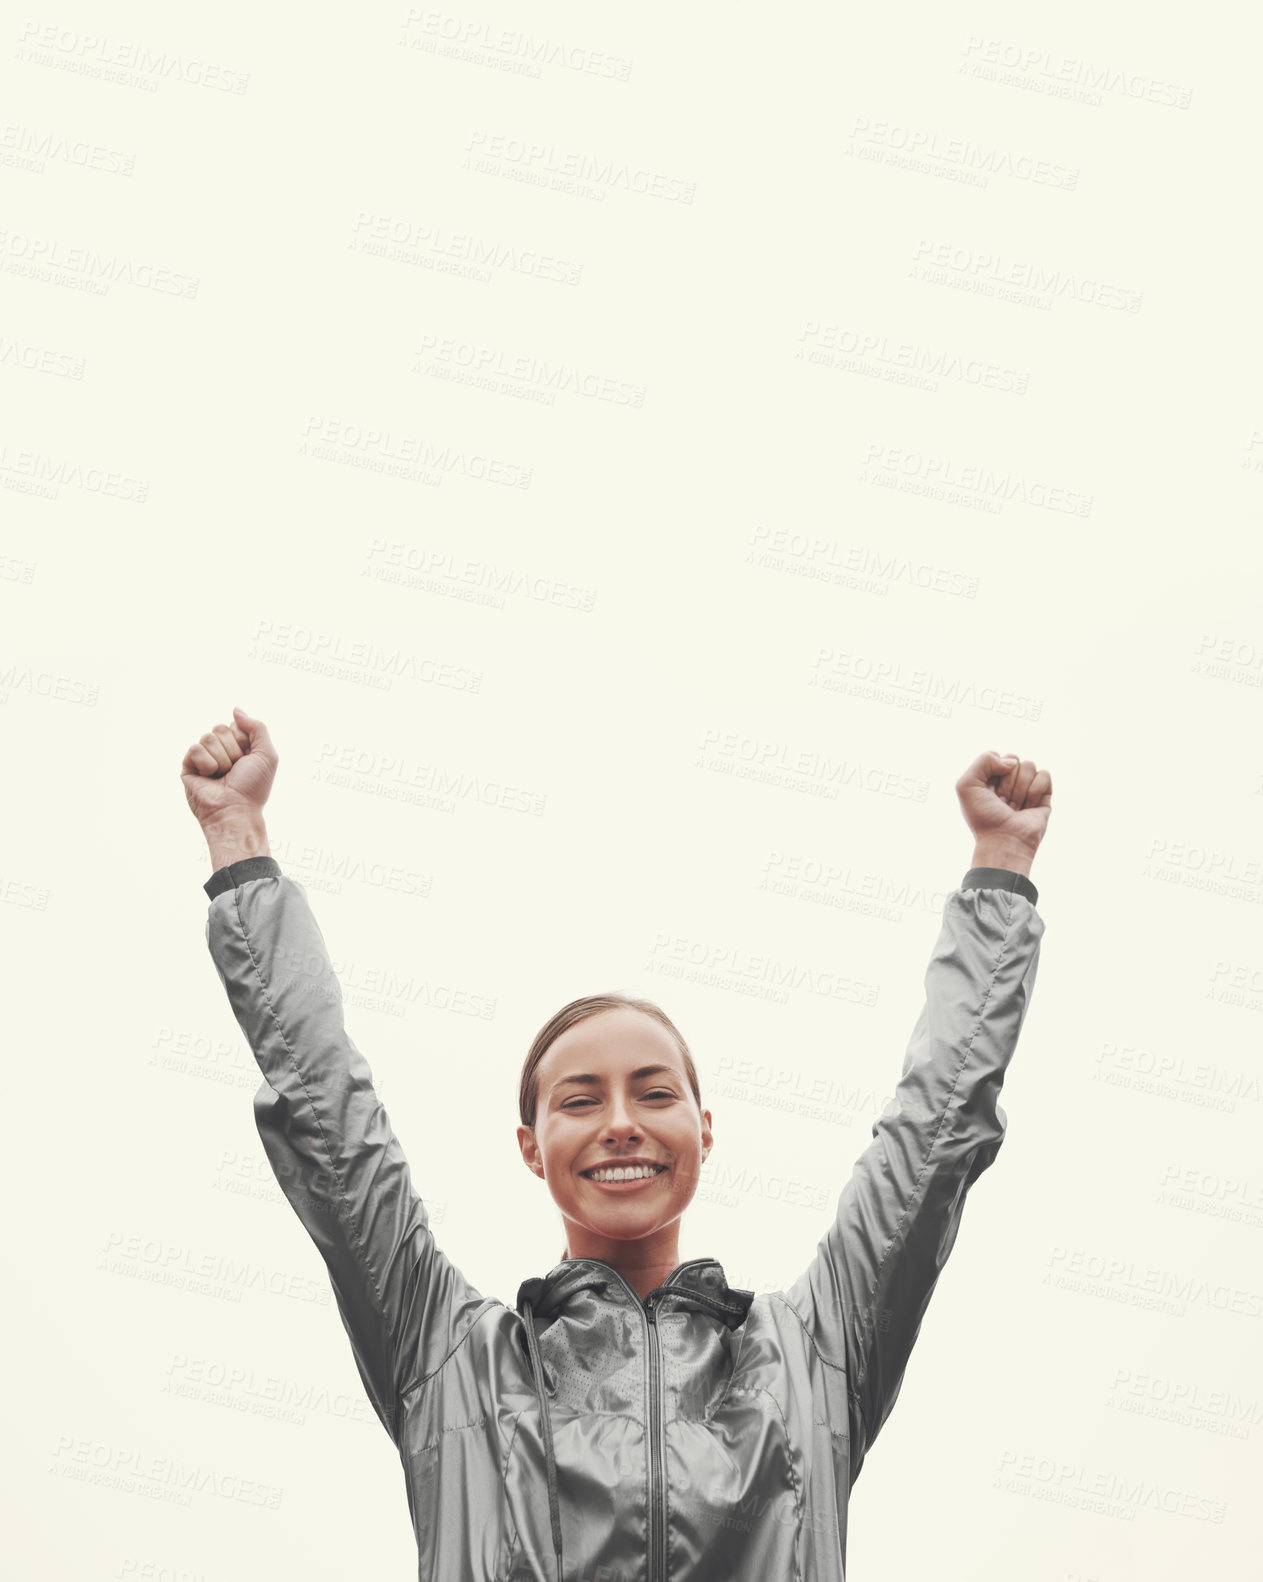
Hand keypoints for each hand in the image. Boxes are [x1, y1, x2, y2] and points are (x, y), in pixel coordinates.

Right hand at [180, 707, 277, 827]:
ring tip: (223, 776)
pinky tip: (209, 777)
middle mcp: (220, 750)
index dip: (243, 740)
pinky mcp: (188, 766)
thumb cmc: (253, 787)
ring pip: (208, 737)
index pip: (234, 725)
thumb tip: (235, 709)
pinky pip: (195, 749)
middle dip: (232, 750)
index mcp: (237, 746)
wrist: (236, 810)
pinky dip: (207, 764)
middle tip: (235, 770)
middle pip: (220, 728)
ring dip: (221, 759)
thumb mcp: (267, 754)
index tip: (247, 759)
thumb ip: (257, 727)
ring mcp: (203, 758)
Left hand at [955, 751, 1051, 859]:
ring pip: (1029, 765)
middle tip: (1002, 803)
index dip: (992, 772)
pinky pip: (1044, 775)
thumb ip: (983, 760)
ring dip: (1020, 789)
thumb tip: (1012, 762)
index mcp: (989, 778)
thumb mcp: (967, 784)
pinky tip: (1029, 807)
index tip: (987, 792)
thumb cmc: (983, 817)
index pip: (996, 755)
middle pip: (1013, 759)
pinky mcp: (1044, 795)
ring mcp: (1026, 787)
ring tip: (1015, 808)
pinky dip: (1035, 790)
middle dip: (1007, 782)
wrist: (1004, 841)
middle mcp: (1008, 782)